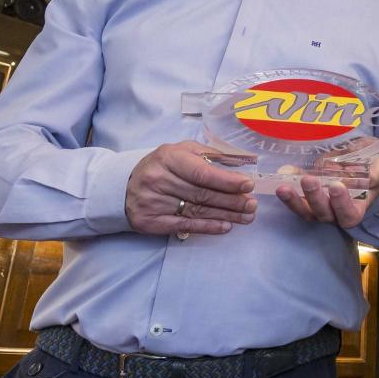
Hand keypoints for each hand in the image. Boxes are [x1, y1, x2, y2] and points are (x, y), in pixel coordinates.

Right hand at [125, 140, 256, 235]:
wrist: (125, 186)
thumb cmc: (163, 166)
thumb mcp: (182, 151)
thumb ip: (210, 155)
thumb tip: (242, 163)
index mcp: (169, 157)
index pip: (202, 172)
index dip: (227, 180)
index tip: (248, 185)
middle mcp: (159, 179)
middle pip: (202, 194)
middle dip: (232, 200)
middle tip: (253, 205)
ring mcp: (153, 202)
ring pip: (197, 210)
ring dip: (226, 215)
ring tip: (247, 216)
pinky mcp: (151, 221)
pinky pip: (185, 225)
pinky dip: (208, 227)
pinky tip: (226, 226)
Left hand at [277, 154, 378, 227]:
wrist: (362, 164)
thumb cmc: (374, 169)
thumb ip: (377, 173)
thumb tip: (367, 177)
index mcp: (357, 208)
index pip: (349, 215)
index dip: (341, 204)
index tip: (336, 185)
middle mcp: (335, 212)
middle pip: (323, 213)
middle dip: (315, 198)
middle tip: (309, 180)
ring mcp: (318, 206)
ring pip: (305, 210)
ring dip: (293, 200)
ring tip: (283, 187)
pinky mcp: (305, 196)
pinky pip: (295, 196)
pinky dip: (288, 187)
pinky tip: (283, 173)